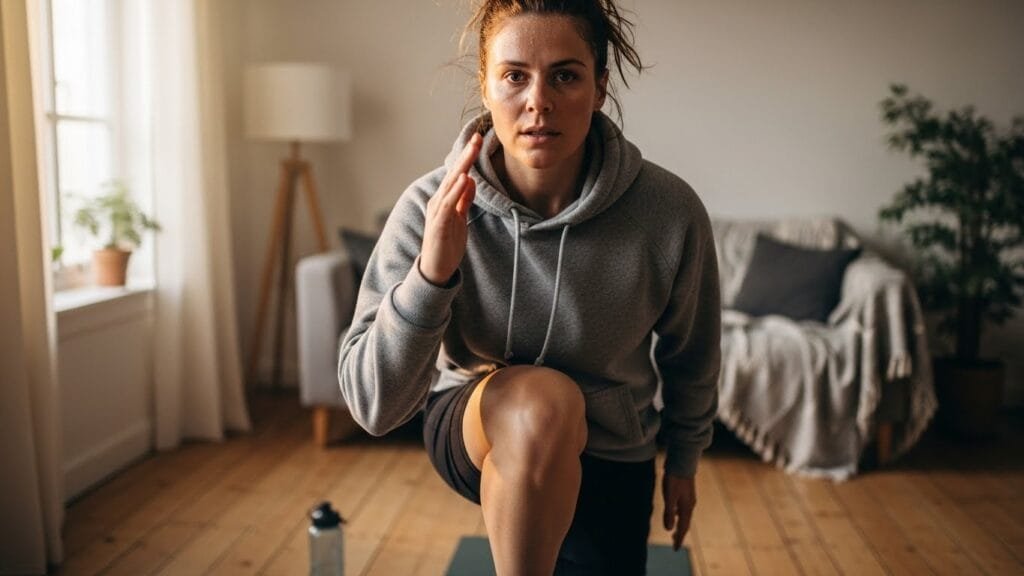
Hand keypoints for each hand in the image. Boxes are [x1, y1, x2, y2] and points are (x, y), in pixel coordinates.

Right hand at [420, 133, 481, 284]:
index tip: (477, 141)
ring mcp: (436, 212)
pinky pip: (448, 204)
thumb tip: (471, 181)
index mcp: (444, 199)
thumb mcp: (460, 219)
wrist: (436, 269)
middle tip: (476, 138)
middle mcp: (438, 201)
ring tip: (471, 151)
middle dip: (466, 156)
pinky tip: (464, 178)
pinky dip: (456, 190)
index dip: (467, 157)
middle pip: (454, 174)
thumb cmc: (447, 244)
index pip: (458, 174)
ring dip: (461, 167)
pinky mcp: (438, 224)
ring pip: (450, 185)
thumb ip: (464, 200)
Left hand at [662, 472, 695, 550]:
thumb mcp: (669, 495)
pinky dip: (678, 516)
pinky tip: (674, 514)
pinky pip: (683, 509)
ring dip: (680, 525)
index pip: (683, 527)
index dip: (679, 538)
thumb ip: (669, 512)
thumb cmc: (675, 478)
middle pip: (686, 523)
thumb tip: (669, 529)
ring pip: (684, 516)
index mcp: (686, 507)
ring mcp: (689, 499)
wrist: (682, 461)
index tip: (675, 549)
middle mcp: (690, 505)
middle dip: (680, 534)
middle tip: (675, 544)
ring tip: (674, 532)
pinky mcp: (686, 493)